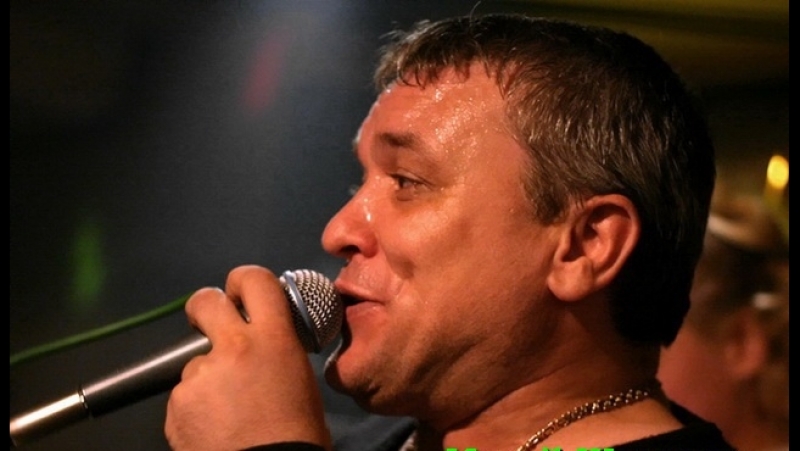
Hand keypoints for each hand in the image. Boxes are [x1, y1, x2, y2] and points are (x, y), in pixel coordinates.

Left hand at [164, 265, 331, 450]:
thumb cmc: (296, 435)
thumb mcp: (301, 379)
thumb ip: (277, 350)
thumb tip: (264, 345)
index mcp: (273, 339)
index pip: (255, 280)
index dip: (244, 279)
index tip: (240, 289)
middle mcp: (233, 347)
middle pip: (206, 301)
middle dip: (204, 307)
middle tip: (207, 322)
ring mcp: (201, 375)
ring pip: (196, 361)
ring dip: (207, 377)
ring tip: (226, 410)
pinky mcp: (178, 402)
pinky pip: (185, 395)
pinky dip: (195, 408)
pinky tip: (214, 427)